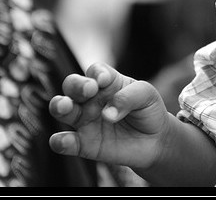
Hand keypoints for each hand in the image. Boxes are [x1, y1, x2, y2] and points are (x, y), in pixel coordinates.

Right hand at [49, 62, 170, 169]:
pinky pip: (65, 142)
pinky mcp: (83, 144)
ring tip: (65, 107)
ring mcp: (85, 120)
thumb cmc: (148, 110)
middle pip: (72, 85)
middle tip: (88, 91)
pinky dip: (60, 141)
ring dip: (59, 106)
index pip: (95, 71)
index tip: (104, 80)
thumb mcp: (146, 95)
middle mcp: (91, 99)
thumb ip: (128, 98)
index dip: (97, 73)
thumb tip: (107, 114)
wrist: (155, 141)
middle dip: (75, 85)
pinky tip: (63, 141)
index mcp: (107, 82)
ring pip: (62, 109)